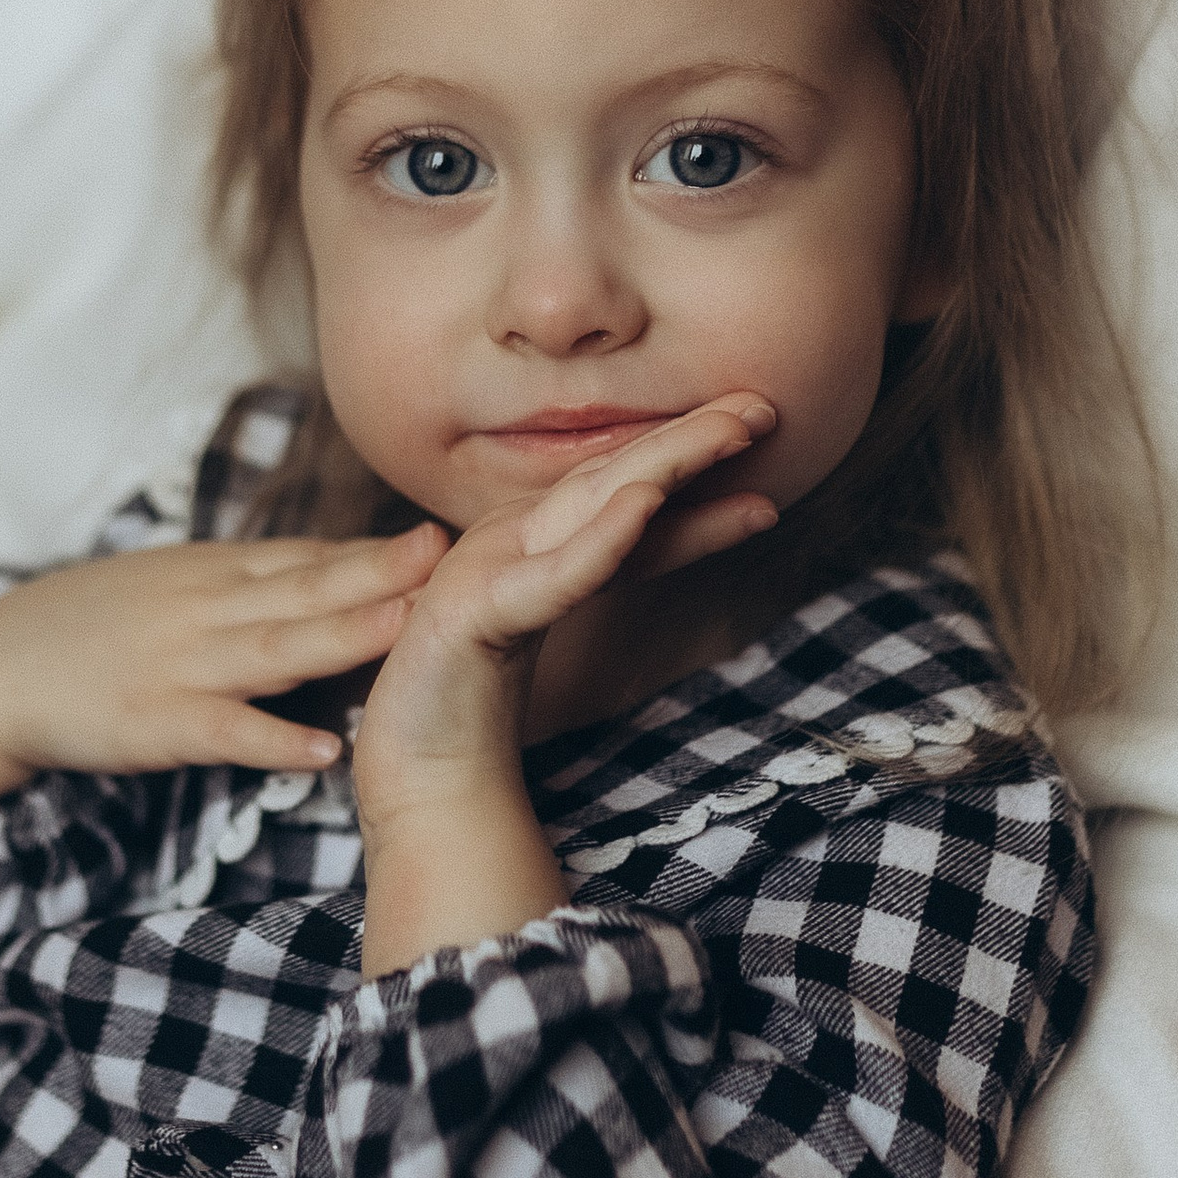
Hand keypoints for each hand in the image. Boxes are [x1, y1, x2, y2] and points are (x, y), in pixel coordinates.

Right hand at [0, 528, 445, 804]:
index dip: (376, 549)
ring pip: (277, 650)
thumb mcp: (172, 584)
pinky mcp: (156, 724)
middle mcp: (206, 609)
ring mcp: (182, 666)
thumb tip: (335, 581)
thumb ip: (250, 585)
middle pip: (305, 588)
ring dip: (344, 638)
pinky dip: (274, 740)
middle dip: (380, 573)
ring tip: (411, 628)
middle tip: (454, 555)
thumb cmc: (95, 628)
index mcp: (213, 574)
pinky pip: (225, 732)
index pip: (307, 556)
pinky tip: (324, 749)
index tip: (449, 536)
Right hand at [351, 399, 775, 971]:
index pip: (628, 499)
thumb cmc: (466, 702)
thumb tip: (644, 534)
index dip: (695, 467)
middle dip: (692, 442)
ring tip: (727, 433)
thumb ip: (580, 573)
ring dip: (662, 466)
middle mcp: (513, 545)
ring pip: (589, 507)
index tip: (763, 431)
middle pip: (615, 481)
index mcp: (533, 546)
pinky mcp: (472, 617)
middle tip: (764, 407)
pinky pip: (550, 577)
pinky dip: (600, 540)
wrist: (412, 771)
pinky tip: (644, 507)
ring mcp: (490, 574)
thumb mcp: (536, 622)